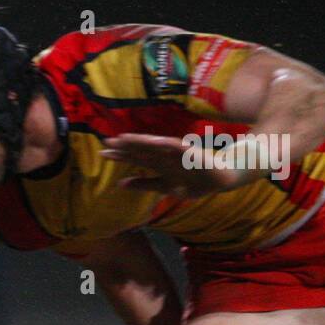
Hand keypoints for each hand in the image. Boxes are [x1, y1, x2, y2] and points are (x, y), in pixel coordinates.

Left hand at [102, 133, 251, 197]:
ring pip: (155, 146)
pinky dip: (165, 144)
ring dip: (140, 142)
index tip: (102, 153)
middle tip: (105, 142)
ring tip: (124, 138)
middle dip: (124, 147)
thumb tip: (120, 184)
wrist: (222, 178)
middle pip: (141, 150)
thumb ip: (144, 184)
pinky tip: (153, 142)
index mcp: (158, 164)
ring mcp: (177, 153)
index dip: (120, 156)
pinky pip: (177, 147)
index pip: (135, 158)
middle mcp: (165, 156)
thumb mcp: (165, 186)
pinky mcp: (191, 152)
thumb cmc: (194, 180)